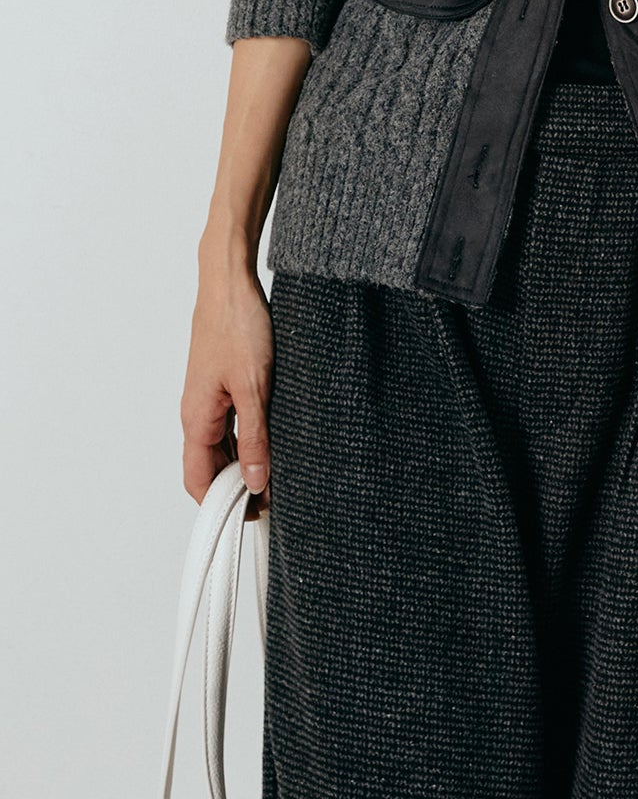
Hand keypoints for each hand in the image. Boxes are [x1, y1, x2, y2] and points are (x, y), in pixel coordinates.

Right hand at [181, 245, 273, 510]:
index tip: (253, 517)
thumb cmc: (237, 326)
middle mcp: (197, 413)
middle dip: (237, 488)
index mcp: (196, 418)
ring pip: (222, 446)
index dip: (222, 505)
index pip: (199, 481)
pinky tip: (274, 442)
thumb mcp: (254, 388)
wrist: (230, 282)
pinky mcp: (223, 384)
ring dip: (246, 464)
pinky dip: (249, 440)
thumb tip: (253, 482)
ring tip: (280, 476)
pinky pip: (231, 424)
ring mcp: (209, 399)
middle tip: (275, 500)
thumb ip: (255, 438)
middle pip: (210, 467)